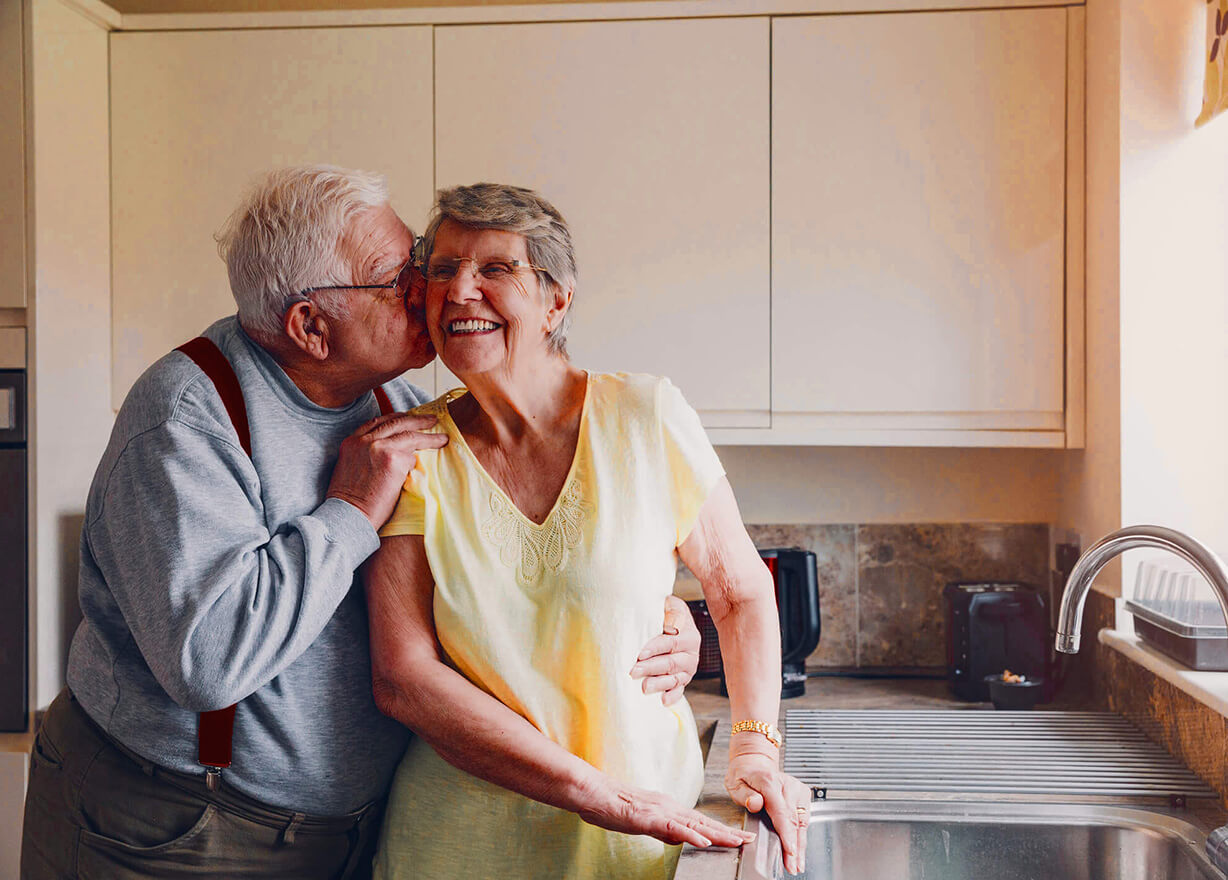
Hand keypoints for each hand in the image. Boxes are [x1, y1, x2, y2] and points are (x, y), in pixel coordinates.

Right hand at [326, 412, 446, 529]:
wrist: (348, 515)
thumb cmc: (351, 500)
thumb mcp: (350, 467)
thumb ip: (366, 454)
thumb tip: (391, 451)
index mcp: (352, 441)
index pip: (377, 422)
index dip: (396, 419)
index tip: (408, 418)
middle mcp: (364, 440)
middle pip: (395, 423)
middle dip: (416, 420)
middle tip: (432, 419)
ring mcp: (379, 448)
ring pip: (409, 435)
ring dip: (429, 437)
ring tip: (442, 438)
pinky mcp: (393, 460)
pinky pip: (412, 457)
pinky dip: (419, 462)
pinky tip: (430, 463)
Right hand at [577, 779, 755, 849]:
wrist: (595, 794)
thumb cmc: (613, 806)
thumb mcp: (643, 819)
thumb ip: (662, 827)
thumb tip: (677, 837)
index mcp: (668, 807)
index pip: (699, 821)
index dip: (720, 829)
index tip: (738, 836)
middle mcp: (669, 806)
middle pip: (704, 822)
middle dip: (728, 832)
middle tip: (749, 839)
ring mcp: (661, 811)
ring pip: (695, 824)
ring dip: (718, 834)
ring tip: (736, 841)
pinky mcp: (650, 818)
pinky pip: (675, 827)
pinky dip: (692, 835)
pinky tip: (705, 841)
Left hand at [630, 595, 700, 704]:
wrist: (676, 622)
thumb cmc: (667, 613)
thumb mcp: (668, 604)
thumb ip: (664, 606)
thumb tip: (655, 609)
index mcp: (688, 633)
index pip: (670, 642)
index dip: (655, 647)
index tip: (640, 653)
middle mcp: (691, 652)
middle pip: (671, 662)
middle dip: (651, 667)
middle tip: (634, 671)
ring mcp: (688, 667)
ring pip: (675, 678)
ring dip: (660, 684)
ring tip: (645, 688)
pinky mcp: (683, 679)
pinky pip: (680, 690)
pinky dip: (673, 696)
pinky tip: (663, 701)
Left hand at [725, 751, 809, 874]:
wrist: (754, 764)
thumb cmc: (744, 775)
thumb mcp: (735, 784)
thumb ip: (745, 795)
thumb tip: (755, 803)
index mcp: (770, 782)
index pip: (781, 812)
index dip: (787, 834)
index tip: (790, 851)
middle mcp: (787, 785)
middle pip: (794, 820)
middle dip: (795, 846)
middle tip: (793, 866)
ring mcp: (797, 789)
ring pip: (802, 821)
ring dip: (800, 844)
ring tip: (797, 864)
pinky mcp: (803, 794)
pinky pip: (804, 818)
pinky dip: (801, 835)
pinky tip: (799, 850)